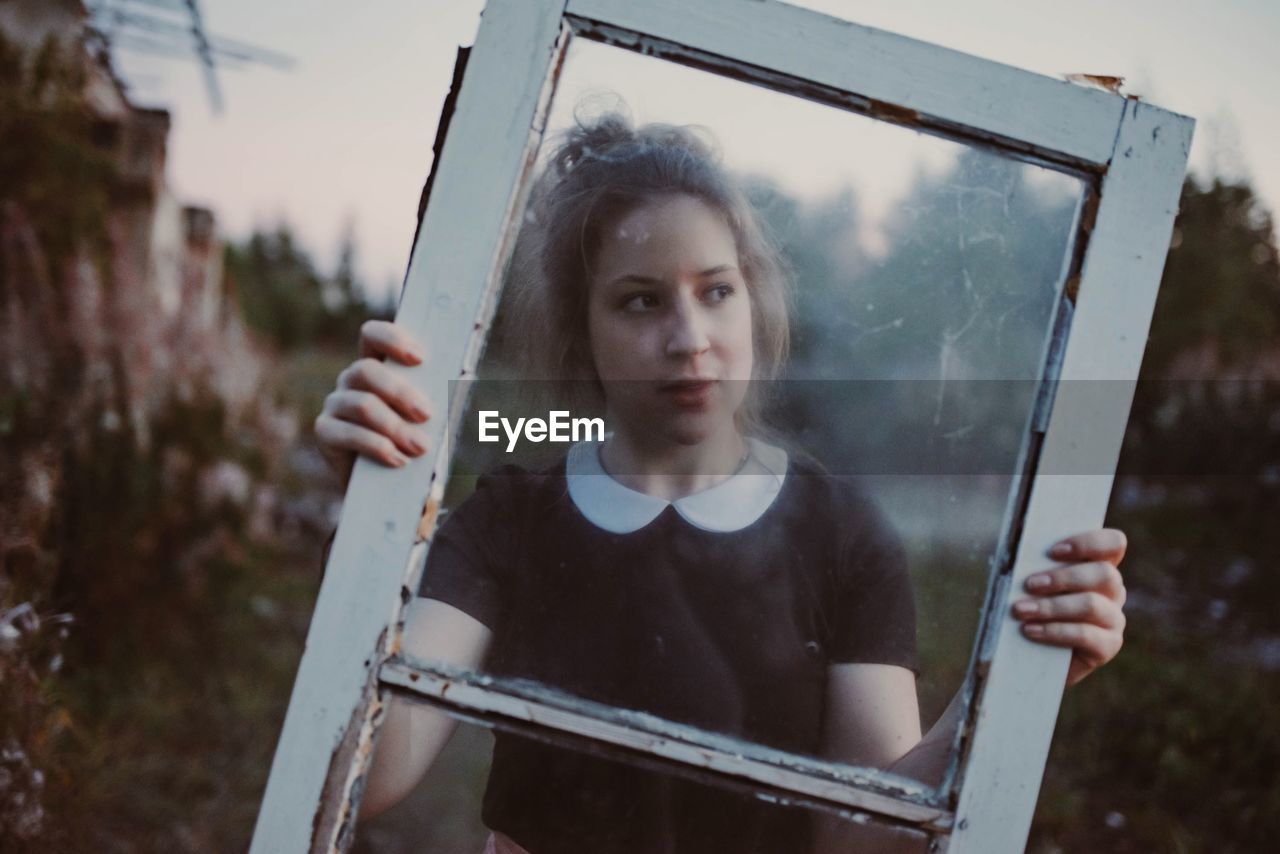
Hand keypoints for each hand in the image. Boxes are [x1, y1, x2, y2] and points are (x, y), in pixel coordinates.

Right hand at [313, 320, 432, 479]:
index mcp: (376, 366)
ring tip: (420, 447)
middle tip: (427, 415)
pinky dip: (377, 447)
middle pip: (366, 370)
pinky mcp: (325, 431)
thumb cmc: (409, 440)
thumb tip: (463, 380)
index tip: (420, 358)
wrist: (381, 482)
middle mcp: (350, 380)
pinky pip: (348, 434)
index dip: (393, 339)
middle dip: (400, 392)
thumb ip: (433, 396)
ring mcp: (335, 404)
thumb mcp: (423, 416)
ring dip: (395, 426)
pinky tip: (399, 460)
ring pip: (362, 404)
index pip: (373, 335)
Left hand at [1010, 528, 1126, 686]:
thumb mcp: (1033, 584)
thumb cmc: (1031, 608)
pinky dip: (1055, 631)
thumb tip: (1014, 548)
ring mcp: (1113, 619)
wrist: (1032, 657)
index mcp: (1097, 566)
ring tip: (1021, 609)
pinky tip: (1030, 630)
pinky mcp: (1107, 646)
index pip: (1113, 544)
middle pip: (1104, 574)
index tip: (1053, 551)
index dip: (1088, 543)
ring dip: (1052, 606)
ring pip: (1092, 604)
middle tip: (1029, 584)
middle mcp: (1112, 591)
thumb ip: (1035, 565)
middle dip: (1063, 577)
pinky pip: (1086, 635)